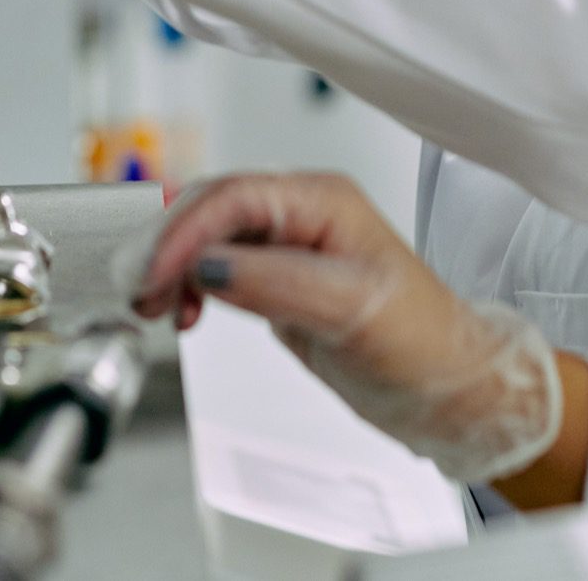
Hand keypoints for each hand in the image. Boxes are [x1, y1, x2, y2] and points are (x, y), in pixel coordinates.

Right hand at [133, 173, 563, 483]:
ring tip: (157, 305)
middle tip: (141, 291)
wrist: (446, 388)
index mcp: (323, 201)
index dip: (185, 233)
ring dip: (174, 266)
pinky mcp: (280, 283)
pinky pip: (219, 269)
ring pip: (208, 238)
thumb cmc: (422, 341)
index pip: (234, 198)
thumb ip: (277, 282)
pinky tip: (186, 311)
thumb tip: (209, 265)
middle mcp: (303, 215)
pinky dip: (191, 285)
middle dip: (168, 245)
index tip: (155, 274)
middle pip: (212, 209)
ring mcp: (289, 248)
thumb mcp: (351, 309)